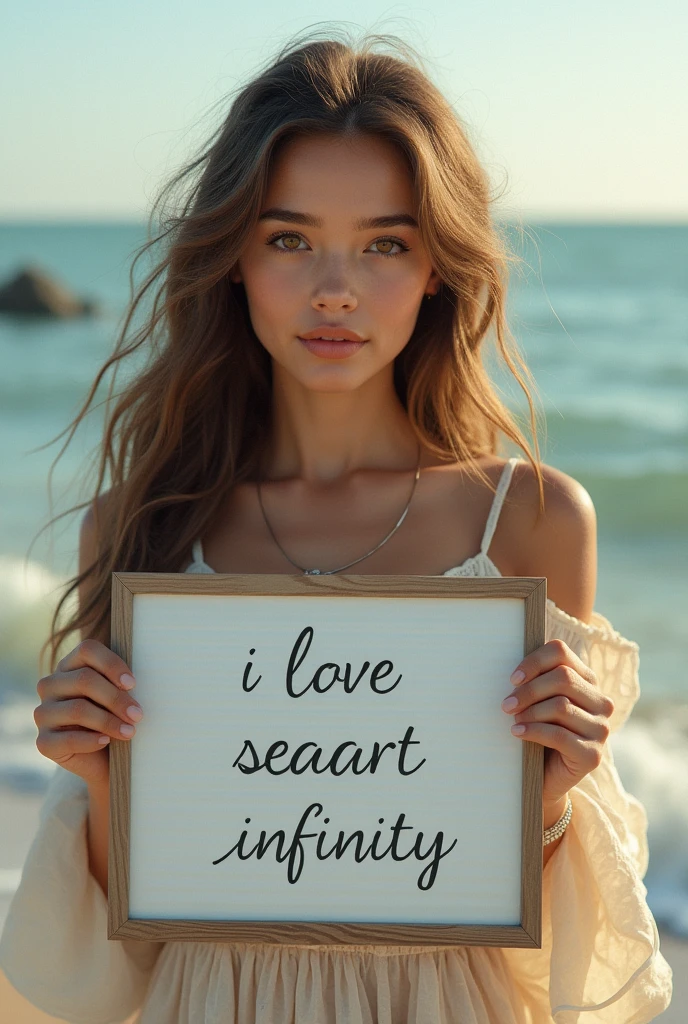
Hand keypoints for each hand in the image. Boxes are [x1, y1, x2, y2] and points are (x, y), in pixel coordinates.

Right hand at [34, 639, 143, 789]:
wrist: (105, 760)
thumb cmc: (116, 719)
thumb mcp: (119, 696)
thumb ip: (122, 683)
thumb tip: (135, 680)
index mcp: (70, 666)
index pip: (87, 650)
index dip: (111, 664)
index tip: (133, 684)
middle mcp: (51, 685)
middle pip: (84, 680)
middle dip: (116, 698)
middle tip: (138, 714)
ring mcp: (43, 713)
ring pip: (78, 709)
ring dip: (108, 721)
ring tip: (130, 731)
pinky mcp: (43, 742)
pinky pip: (68, 739)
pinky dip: (91, 740)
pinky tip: (106, 741)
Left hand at [501, 638, 613, 814]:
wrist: (545, 776)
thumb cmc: (539, 730)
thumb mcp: (539, 701)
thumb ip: (536, 680)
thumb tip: (515, 672)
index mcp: (587, 680)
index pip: (561, 653)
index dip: (534, 661)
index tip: (513, 679)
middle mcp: (601, 702)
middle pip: (562, 678)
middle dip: (529, 690)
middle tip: (507, 705)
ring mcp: (601, 729)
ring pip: (560, 706)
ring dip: (530, 713)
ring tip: (514, 720)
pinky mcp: (593, 755)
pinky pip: (559, 735)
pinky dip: (533, 731)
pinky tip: (518, 733)